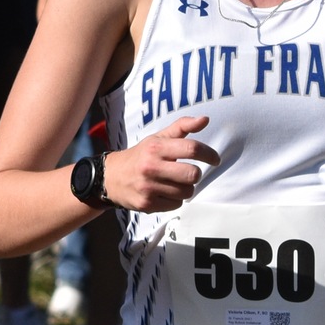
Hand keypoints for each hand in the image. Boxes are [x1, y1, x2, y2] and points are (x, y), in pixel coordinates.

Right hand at [104, 115, 220, 211]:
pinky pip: (176, 204)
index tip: (214, 159)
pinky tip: (164, 192)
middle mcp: (151, 167)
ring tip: (173, 182)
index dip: (209, 154)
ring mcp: (149, 187)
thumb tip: (205, 119)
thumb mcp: (158, 138)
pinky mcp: (147, 204)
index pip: (192, 149)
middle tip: (189, 172)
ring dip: (185, 187)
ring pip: (187, 191)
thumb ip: (182, 127)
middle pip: (193, 174)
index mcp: (156, 148)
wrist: (110, 177)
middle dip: (195, 174)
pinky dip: (175, 199)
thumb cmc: (141, 155)